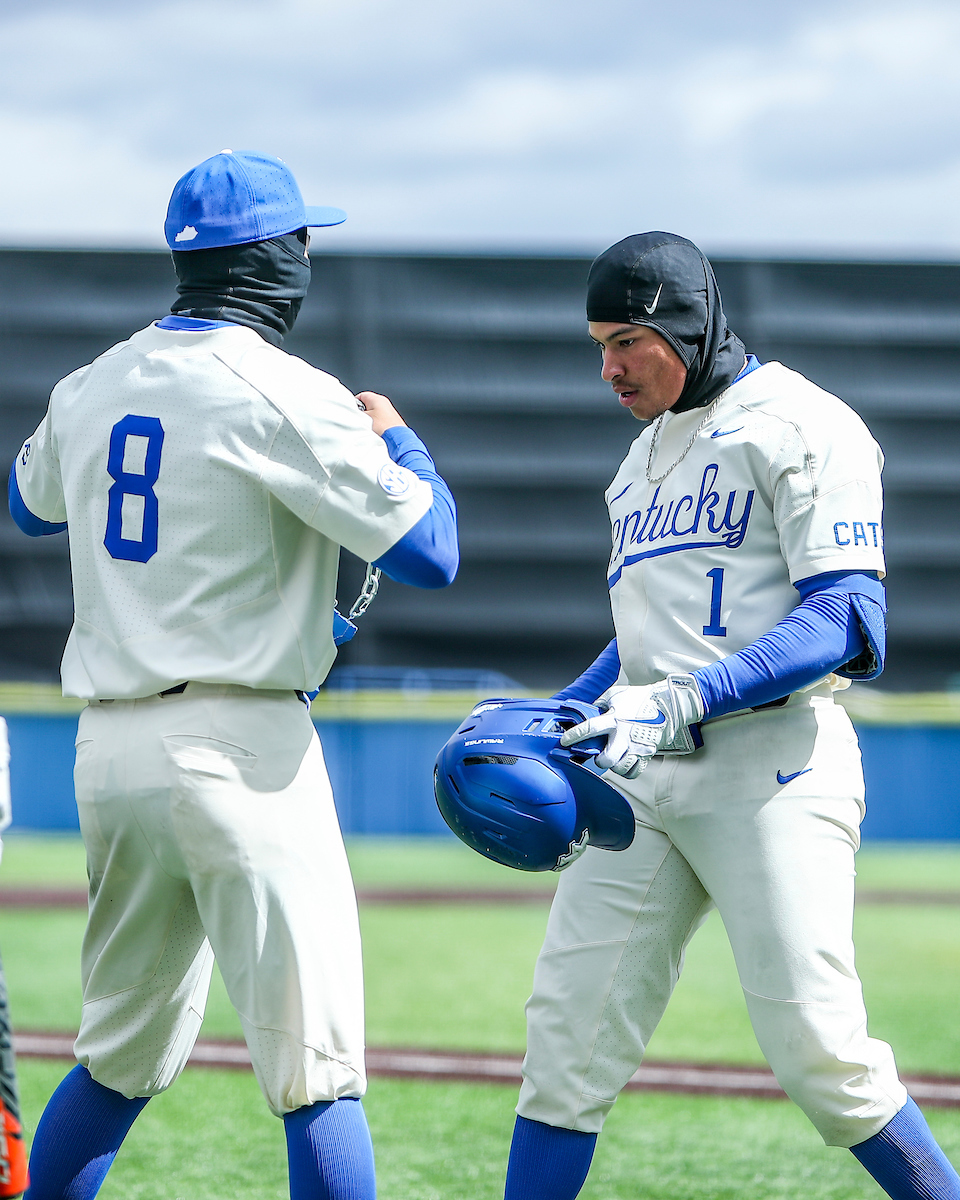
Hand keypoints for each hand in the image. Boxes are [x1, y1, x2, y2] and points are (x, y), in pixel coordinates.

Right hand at [356, 391, 406, 436]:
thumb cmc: (382, 428)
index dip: (353, 404)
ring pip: (373, 414)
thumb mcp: (363, 419)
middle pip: (367, 405)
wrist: (396, 440)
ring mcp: (389, 412)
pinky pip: (379, 421)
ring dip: (368, 421)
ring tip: (368, 428)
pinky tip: (375, 432)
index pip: (360, 396)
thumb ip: (355, 414)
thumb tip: (351, 414)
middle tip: (359, 421)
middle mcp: (385, 403)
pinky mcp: (392, 421)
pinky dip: (376, 425)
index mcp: (377, 399)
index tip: (351, 411)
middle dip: (361, 414)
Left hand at [560, 674, 704, 778]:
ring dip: (614, 766)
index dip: (575, 736)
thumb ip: (600, 703)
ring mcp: (637, 746)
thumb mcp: (615, 694)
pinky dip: (627, 770)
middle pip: (607, 759)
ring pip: (621, 769)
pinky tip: (624, 762)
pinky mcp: (647, 754)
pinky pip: (634, 772)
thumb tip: (586, 710)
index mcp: (614, 718)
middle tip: (599, 755)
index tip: (565, 741)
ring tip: (613, 758)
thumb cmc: (639, 698)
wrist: (667, 705)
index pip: (590, 728)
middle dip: (599, 760)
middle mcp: (625, 735)